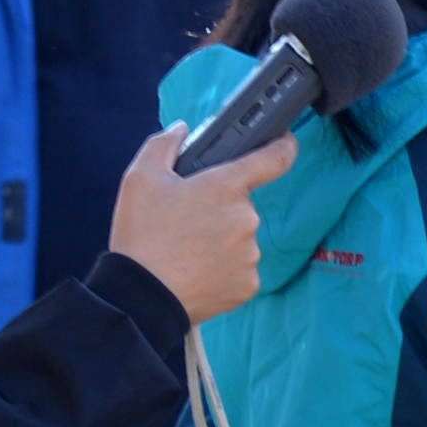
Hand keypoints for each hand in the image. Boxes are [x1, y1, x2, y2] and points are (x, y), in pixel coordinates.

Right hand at [103, 111, 287, 322]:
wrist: (141, 296)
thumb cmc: (142, 235)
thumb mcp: (140, 177)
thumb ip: (164, 144)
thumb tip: (182, 130)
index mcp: (226, 186)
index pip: (274, 158)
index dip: (284, 146)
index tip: (286, 142)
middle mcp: (246, 218)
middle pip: (241, 205)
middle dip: (219, 209)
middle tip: (187, 222)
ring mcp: (250, 254)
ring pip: (240, 239)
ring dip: (221, 241)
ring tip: (186, 251)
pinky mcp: (248, 285)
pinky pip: (240, 269)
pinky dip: (222, 269)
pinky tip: (197, 271)